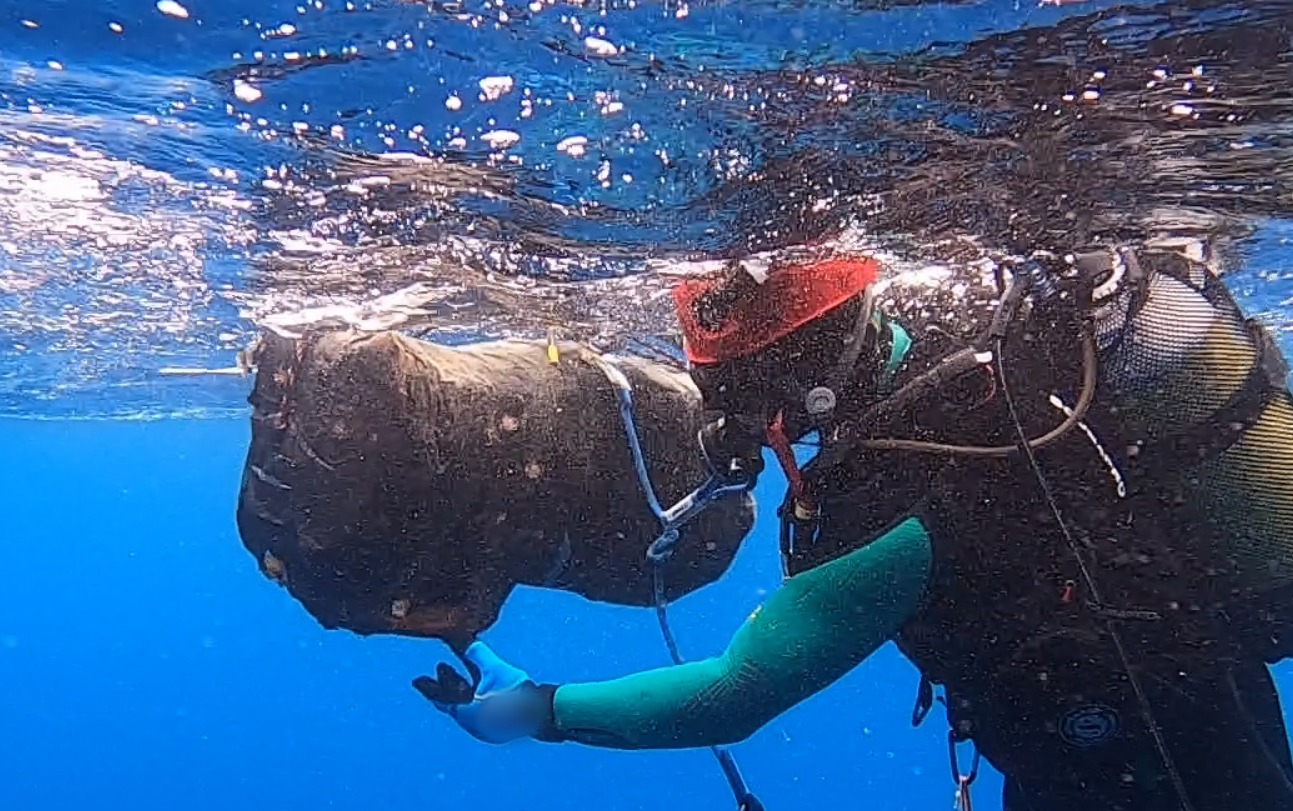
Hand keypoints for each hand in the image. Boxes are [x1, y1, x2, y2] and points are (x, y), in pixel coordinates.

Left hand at [413, 641, 554, 743]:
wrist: (540, 714)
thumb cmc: (514, 693)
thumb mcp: (493, 669)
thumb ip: (475, 654)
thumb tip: (457, 634)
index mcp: (466, 713)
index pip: (441, 700)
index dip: (428, 688)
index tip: (416, 680)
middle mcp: (473, 724)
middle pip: (453, 703)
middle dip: (446, 686)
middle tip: (439, 669)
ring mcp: (486, 728)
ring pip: (467, 708)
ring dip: (461, 690)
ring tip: (458, 675)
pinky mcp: (498, 728)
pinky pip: (479, 711)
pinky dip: (474, 699)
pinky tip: (479, 687)